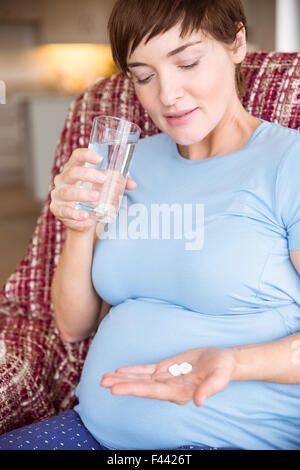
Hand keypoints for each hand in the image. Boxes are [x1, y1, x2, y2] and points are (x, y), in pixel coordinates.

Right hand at [50, 148, 135, 232]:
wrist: (81, 219)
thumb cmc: (91, 196)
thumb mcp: (104, 187)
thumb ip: (118, 183)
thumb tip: (132, 184)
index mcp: (73, 169)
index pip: (76, 157)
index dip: (86, 155)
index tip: (100, 158)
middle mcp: (63, 180)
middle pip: (72, 172)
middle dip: (88, 174)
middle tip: (103, 179)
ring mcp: (58, 195)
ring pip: (68, 192)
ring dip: (83, 194)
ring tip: (97, 197)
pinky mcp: (58, 210)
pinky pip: (65, 211)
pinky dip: (75, 214)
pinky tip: (85, 215)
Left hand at [100, 347, 235, 406]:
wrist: (223, 361)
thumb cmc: (222, 370)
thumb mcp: (220, 378)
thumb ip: (209, 390)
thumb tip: (199, 402)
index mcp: (179, 393)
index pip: (152, 392)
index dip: (134, 389)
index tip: (116, 389)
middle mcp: (169, 389)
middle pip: (142, 387)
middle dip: (122, 385)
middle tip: (103, 383)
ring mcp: (165, 379)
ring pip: (140, 379)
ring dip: (122, 378)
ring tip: (104, 378)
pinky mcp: (165, 369)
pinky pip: (145, 370)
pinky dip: (132, 370)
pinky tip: (120, 371)